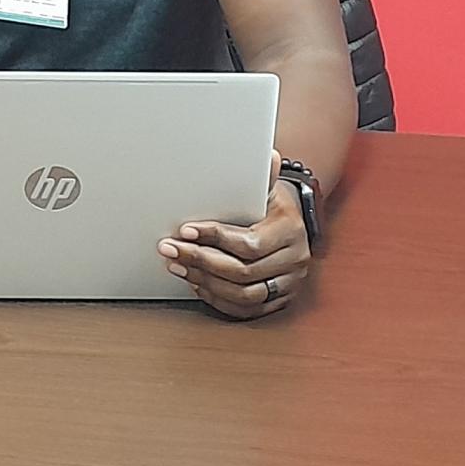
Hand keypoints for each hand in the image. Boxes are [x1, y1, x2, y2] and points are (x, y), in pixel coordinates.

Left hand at [159, 153, 311, 319]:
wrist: (294, 226)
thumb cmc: (274, 207)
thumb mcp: (269, 189)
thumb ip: (264, 177)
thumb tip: (270, 156)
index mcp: (290, 232)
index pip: (248, 243)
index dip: (214, 238)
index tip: (185, 231)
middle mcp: (294, 261)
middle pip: (241, 272)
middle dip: (200, 260)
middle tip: (170, 249)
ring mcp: (288, 284)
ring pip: (242, 295)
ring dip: (205, 281)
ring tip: (179, 265)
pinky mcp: (279, 300)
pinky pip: (245, 309)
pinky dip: (218, 298)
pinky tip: (197, 283)